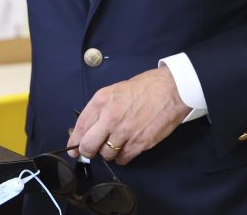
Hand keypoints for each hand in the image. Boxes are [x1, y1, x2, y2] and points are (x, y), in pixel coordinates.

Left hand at [67, 67, 189, 165]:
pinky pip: (123, 159)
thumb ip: (101, 108)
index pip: (80, 127)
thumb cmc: (146, 87)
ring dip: (108, 153)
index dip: (74, 141)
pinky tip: (126, 148)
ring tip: (115, 144)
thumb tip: (90, 127)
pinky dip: (122, 157)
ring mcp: (125, 132)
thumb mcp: (116, 90)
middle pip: (88, 146)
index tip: (73, 148)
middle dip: (87, 151)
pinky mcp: (140, 143)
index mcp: (102, 101)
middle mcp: (110, 117)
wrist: (172, 89)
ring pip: (106, 155)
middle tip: (91, 151)